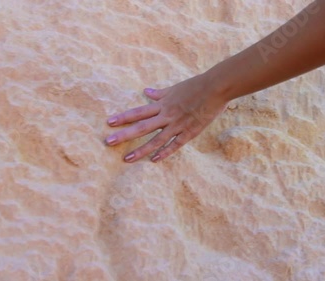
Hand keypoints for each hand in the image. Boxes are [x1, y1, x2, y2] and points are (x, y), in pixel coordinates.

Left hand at [105, 74, 228, 162]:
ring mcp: (178, 125)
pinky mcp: (190, 132)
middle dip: (124, 135)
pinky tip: (154, 160)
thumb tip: (145, 91)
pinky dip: (165, 152)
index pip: (139, 112)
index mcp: (163, 104)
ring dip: (141, 149)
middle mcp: (167, 115)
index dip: (123, 117)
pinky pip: (175, 144)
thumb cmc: (195, 86)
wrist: (216, 88)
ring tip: (127, 159)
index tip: (109, 122)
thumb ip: (159, 93)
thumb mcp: (174, 88)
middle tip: (108, 142)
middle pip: (142, 127)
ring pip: (156, 139)